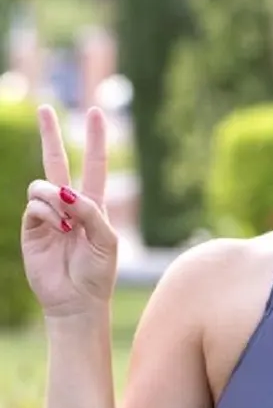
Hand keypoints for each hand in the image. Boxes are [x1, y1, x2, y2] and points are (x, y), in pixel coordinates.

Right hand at [20, 105, 118, 318]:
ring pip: (43, 185)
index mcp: (94, 204)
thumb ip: (90, 211)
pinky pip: (34, 205)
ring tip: (67, 225)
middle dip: (50, 135)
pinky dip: (47, 213)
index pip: (94, 164)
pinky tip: (58, 230)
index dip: (95, 139)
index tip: (96, 112)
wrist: (77, 300)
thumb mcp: (106, 239)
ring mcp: (48, 215)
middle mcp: (69, 205)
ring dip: (55, 198)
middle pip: (58, 162)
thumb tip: (64, 191)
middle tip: (45, 107)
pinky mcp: (30, 227)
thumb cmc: (99, 271)